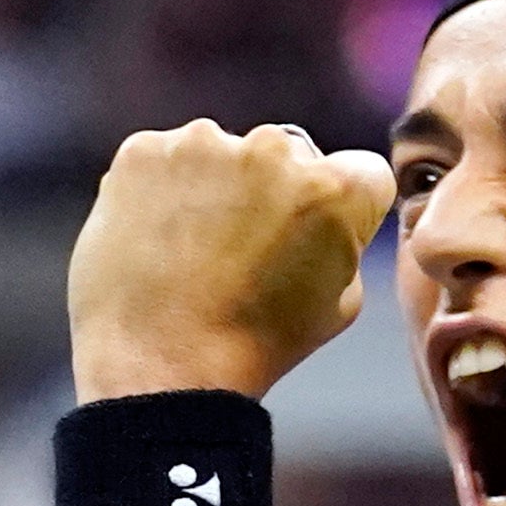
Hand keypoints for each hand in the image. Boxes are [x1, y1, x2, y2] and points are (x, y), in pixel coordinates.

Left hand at [68, 120, 396, 402]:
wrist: (159, 362)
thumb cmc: (254, 343)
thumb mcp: (340, 303)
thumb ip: (343, 239)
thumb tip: (324, 215)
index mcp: (335, 189)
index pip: (360, 173)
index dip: (342, 208)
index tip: (314, 234)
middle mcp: (274, 148)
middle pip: (287, 155)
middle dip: (274, 192)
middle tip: (245, 250)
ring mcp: (203, 143)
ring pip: (222, 154)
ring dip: (217, 187)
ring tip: (194, 252)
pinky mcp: (145, 150)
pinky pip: (166, 160)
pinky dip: (163, 191)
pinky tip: (159, 240)